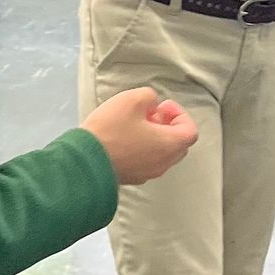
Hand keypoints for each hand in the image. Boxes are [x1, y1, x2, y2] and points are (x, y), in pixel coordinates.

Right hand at [83, 86, 199, 186]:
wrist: (84, 160)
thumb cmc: (110, 130)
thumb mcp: (132, 99)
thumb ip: (150, 96)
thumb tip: (152, 104)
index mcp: (169, 145)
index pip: (190, 131)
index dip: (179, 114)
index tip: (162, 107)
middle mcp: (162, 163)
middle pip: (178, 144)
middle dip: (168, 126)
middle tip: (151, 115)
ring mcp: (147, 173)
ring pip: (162, 154)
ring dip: (155, 137)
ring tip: (135, 125)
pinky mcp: (132, 178)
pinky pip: (146, 162)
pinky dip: (143, 149)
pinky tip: (124, 138)